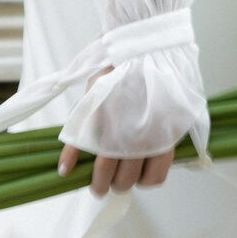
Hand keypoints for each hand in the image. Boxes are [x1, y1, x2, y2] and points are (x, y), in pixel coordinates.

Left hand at [56, 65, 176, 196]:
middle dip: (111, 185)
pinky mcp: (171, 136)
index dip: (98, 183)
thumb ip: (78, 133)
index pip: (103, 170)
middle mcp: (135, 136)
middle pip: (123, 179)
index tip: (96, 187)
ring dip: (130, 183)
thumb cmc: (115, 72)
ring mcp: (155, 137)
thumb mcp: (90, 98)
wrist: (147, 50)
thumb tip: (65, 170)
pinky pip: (161, 172)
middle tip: (107, 183)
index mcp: (112, 126)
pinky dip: (150, 179)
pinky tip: (143, 174)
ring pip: (141, 180)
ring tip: (125, 177)